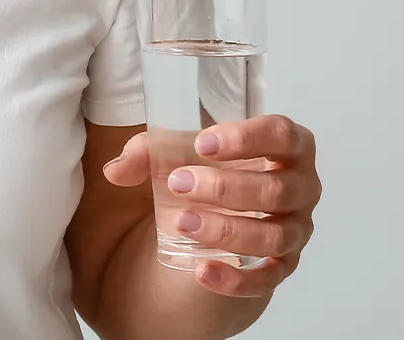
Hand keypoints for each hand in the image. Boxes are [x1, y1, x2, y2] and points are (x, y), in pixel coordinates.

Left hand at [103, 114, 320, 296]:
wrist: (219, 207)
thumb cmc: (207, 165)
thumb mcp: (176, 150)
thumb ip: (146, 152)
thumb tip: (115, 170)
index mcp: (285, 146)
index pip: (283, 135)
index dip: (248, 138)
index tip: (203, 143)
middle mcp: (299, 188)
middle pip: (277, 189)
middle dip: (226, 188)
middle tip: (178, 183)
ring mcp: (294, 230)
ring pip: (274, 236)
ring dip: (227, 230)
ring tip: (182, 223)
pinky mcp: (282, 267)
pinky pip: (267, 279)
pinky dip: (237, 279)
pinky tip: (203, 272)